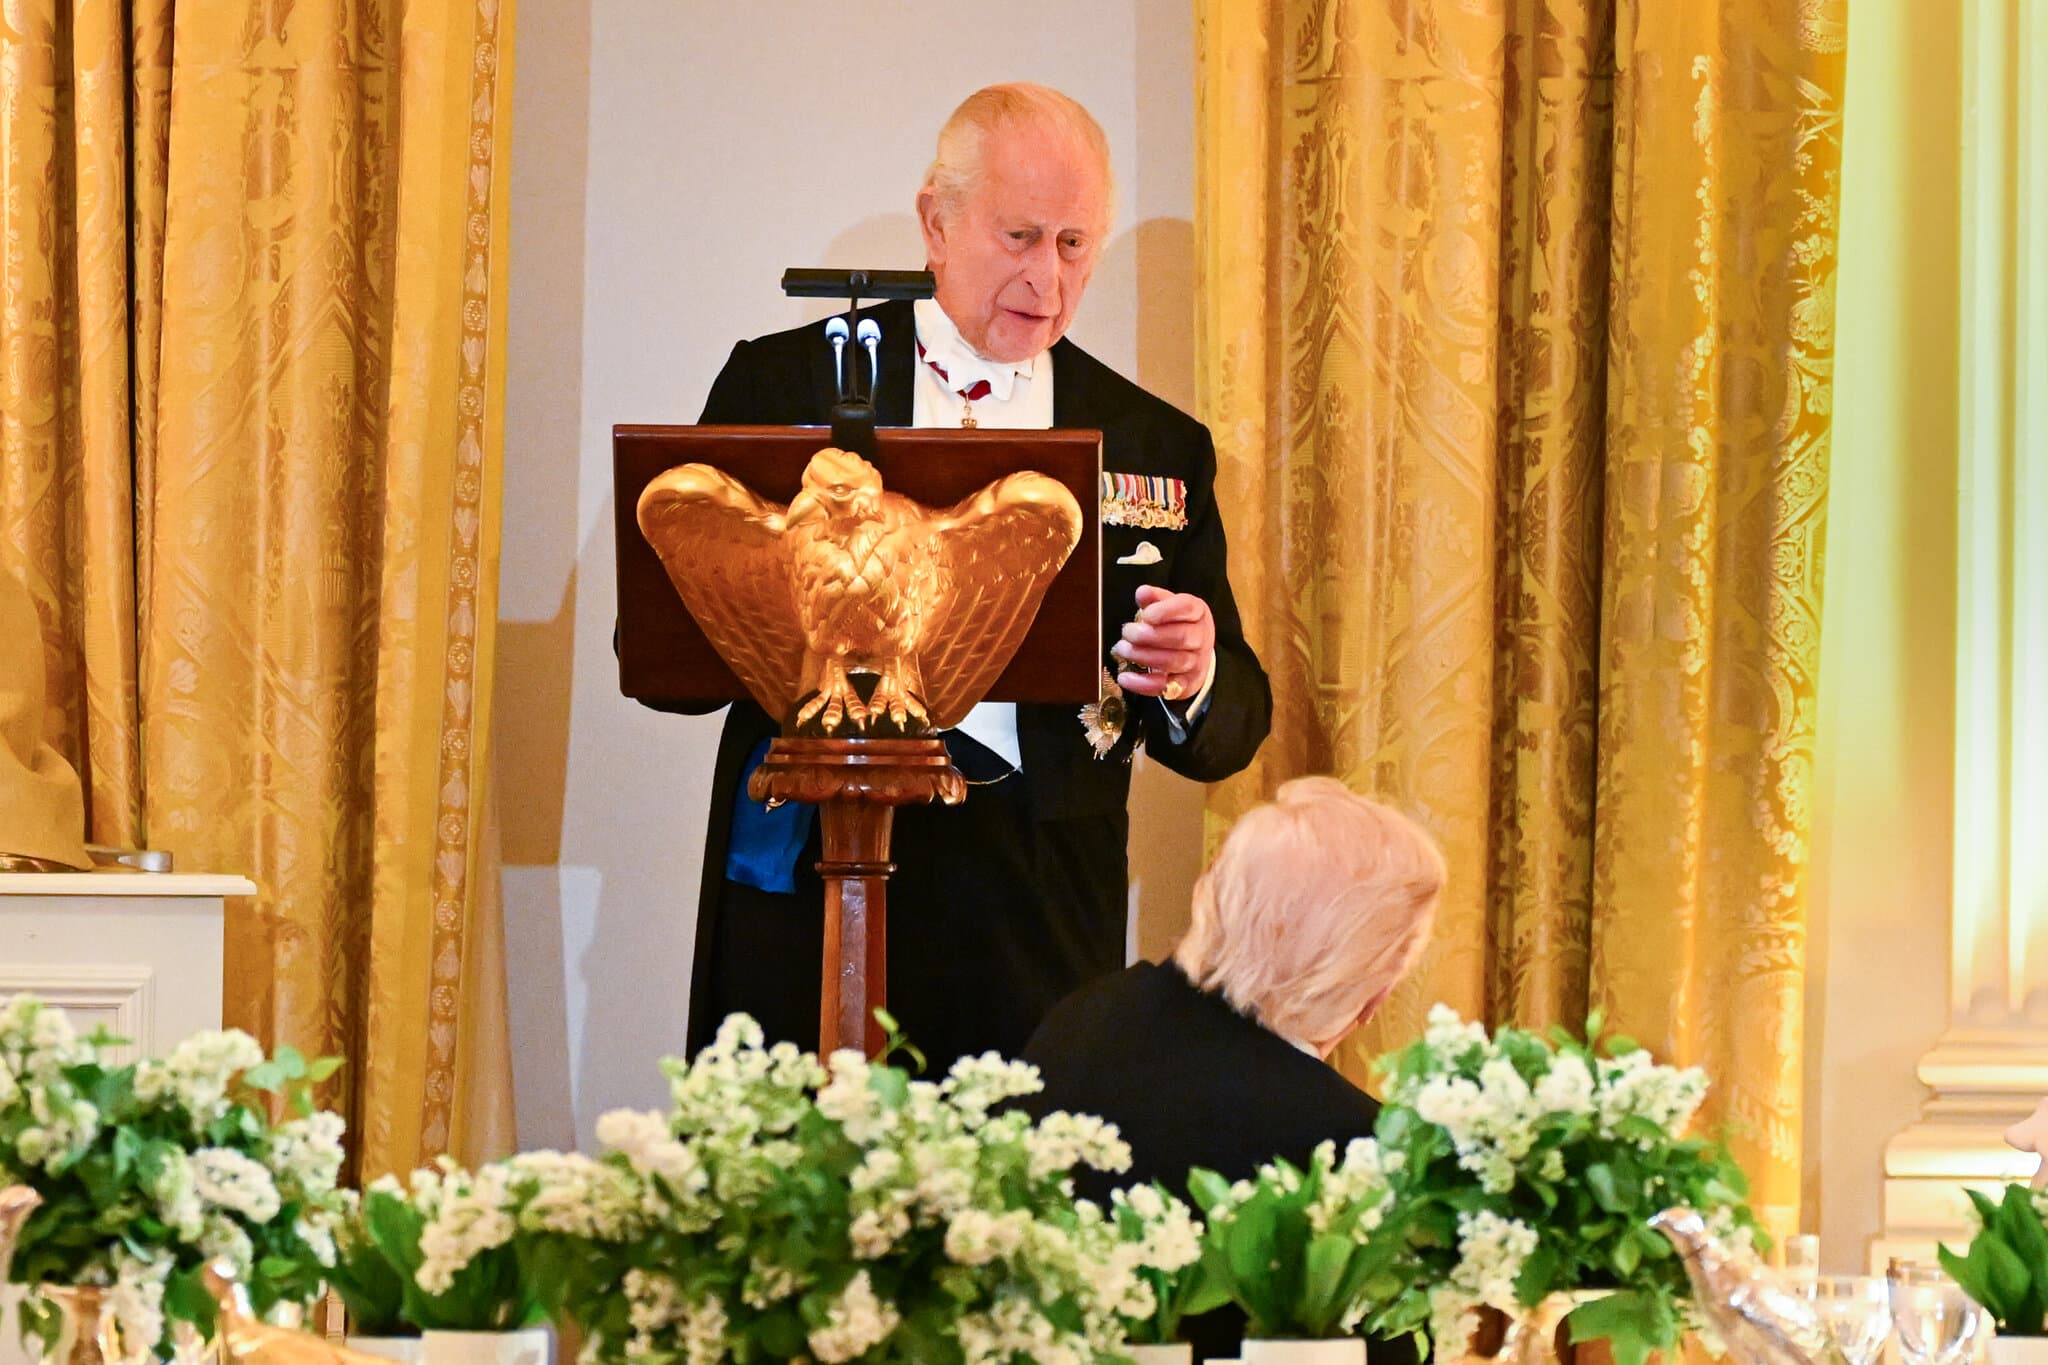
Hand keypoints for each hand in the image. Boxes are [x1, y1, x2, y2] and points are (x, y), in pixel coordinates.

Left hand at [1114, 584, 1213, 703]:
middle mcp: (1201, 638)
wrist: (1194, 654)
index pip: (1187, 608)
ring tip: (1123, 649)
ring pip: (1173, 661)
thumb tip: (1142, 593)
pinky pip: (1165, 686)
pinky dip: (1143, 684)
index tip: (1146, 615)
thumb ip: (1154, 599)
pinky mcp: (1185, 685)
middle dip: (1150, 635)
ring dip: (1144, 656)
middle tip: (1127, 632)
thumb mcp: (1167, 606)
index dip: (1166, 611)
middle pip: (1181, 637)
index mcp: (1197, 613)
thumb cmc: (1175, 625)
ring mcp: (1196, 663)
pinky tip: (1125, 677)